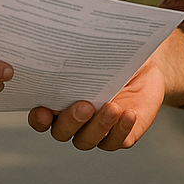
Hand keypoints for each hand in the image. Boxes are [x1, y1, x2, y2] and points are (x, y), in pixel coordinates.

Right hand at [27, 55, 167, 149]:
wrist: (143, 66)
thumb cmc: (113, 57)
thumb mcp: (96, 52)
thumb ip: (80, 54)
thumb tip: (68, 41)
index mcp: (59, 101)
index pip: (40, 117)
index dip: (39, 118)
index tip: (43, 109)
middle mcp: (74, 120)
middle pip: (61, 132)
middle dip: (71, 121)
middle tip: (85, 105)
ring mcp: (95, 131)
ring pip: (86, 140)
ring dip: (98, 127)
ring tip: (113, 108)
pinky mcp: (119, 136)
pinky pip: (115, 142)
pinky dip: (121, 130)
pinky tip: (129, 115)